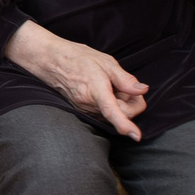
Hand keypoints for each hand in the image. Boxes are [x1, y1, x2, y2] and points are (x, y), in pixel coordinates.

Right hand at [7, 20, 148, 139]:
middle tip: (128, 86)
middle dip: (132, 102)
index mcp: (96, 90)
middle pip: (122, 113)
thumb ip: (126, 79)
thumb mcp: (107, 63)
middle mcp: (89, 104)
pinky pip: (104, 113)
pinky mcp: (82, 111)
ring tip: (111, 85)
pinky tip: (104, 91)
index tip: (136, 136)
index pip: (113, 112)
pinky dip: (111, 105)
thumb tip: (142, 90)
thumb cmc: (79, 59)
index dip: (126, 125)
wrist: (52, 61)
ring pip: (114, 114)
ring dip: (121, 103)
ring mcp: (84, 110)